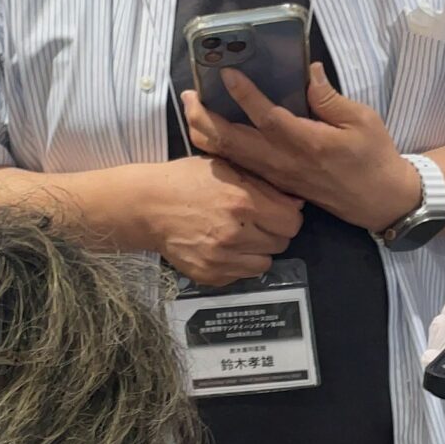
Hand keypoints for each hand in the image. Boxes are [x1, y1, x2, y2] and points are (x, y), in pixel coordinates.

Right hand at [136, 155, 302, 286]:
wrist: (147, 206)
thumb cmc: (188, 180)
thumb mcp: (226, 168)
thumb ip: (263, 183)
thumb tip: (297, 202)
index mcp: (243, 202)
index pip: (292, 222)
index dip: (287, 215)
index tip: (276, 211)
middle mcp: (236, 234)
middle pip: (282, 243)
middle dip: (274, 232)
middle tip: (256, 222)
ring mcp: (222, 259)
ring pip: (265, 263)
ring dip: (258, 250)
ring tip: (241, 236)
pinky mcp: (210, 275)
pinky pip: (242, 275)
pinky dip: (239, 263)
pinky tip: (224, 247)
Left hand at [184, 64, 421, 234]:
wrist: (380, 200)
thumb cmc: (374, 158)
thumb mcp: (363, 120)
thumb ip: (330, 98)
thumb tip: (310, 72)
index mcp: (308, 143)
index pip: (268, 118)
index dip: (245, 96)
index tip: (227, 74)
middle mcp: (286, 162)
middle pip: (236, 142)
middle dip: (207, 118)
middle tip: (189, 95)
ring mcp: (279, 176)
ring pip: (234, 157)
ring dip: (208, 135)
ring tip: (191, 111)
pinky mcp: (278, 184)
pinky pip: (242, 167)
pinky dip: (221, 152)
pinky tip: (210, 136)